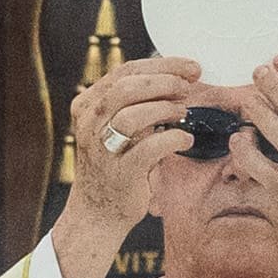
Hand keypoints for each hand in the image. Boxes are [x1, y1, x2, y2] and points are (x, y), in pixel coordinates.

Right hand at [50, 53, 207, 277]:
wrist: (97, 212)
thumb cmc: (114, 163)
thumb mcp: (115, 126)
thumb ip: (136, 102)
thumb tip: (179, 78)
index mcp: (87, 104)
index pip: (125, 71)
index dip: (163, 65)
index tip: (191, 68)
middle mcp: (89, 123)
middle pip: (128, 87)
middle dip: (166, 81)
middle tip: (189, 87)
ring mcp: (101, 148)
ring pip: (134, 114)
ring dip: (167, 109)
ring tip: (183, 113)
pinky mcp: (120, 172)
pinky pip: (150, 147)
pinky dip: (174, 139)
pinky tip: (185, 139)